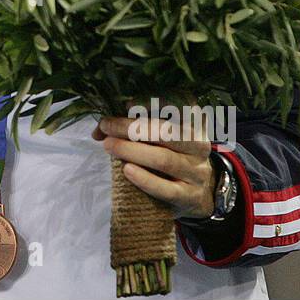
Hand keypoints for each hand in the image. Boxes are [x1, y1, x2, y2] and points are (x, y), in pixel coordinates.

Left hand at [93, 116, 215, 219]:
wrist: (197, 192)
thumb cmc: (172, 155)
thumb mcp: (162, 137)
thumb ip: (135, 126)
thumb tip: (100, 129)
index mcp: (195, 124)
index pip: (180, 106)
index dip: (154, 103)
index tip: (126, 104)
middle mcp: (199, 145)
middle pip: (166, 133)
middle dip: (131, 128)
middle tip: (106, 125)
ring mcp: (196, 172)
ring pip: (164, 159)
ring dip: (132, 151)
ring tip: (109, 146)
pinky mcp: (189, 196)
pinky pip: (167, 189)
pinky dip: (145, 179)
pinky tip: (127, 170)